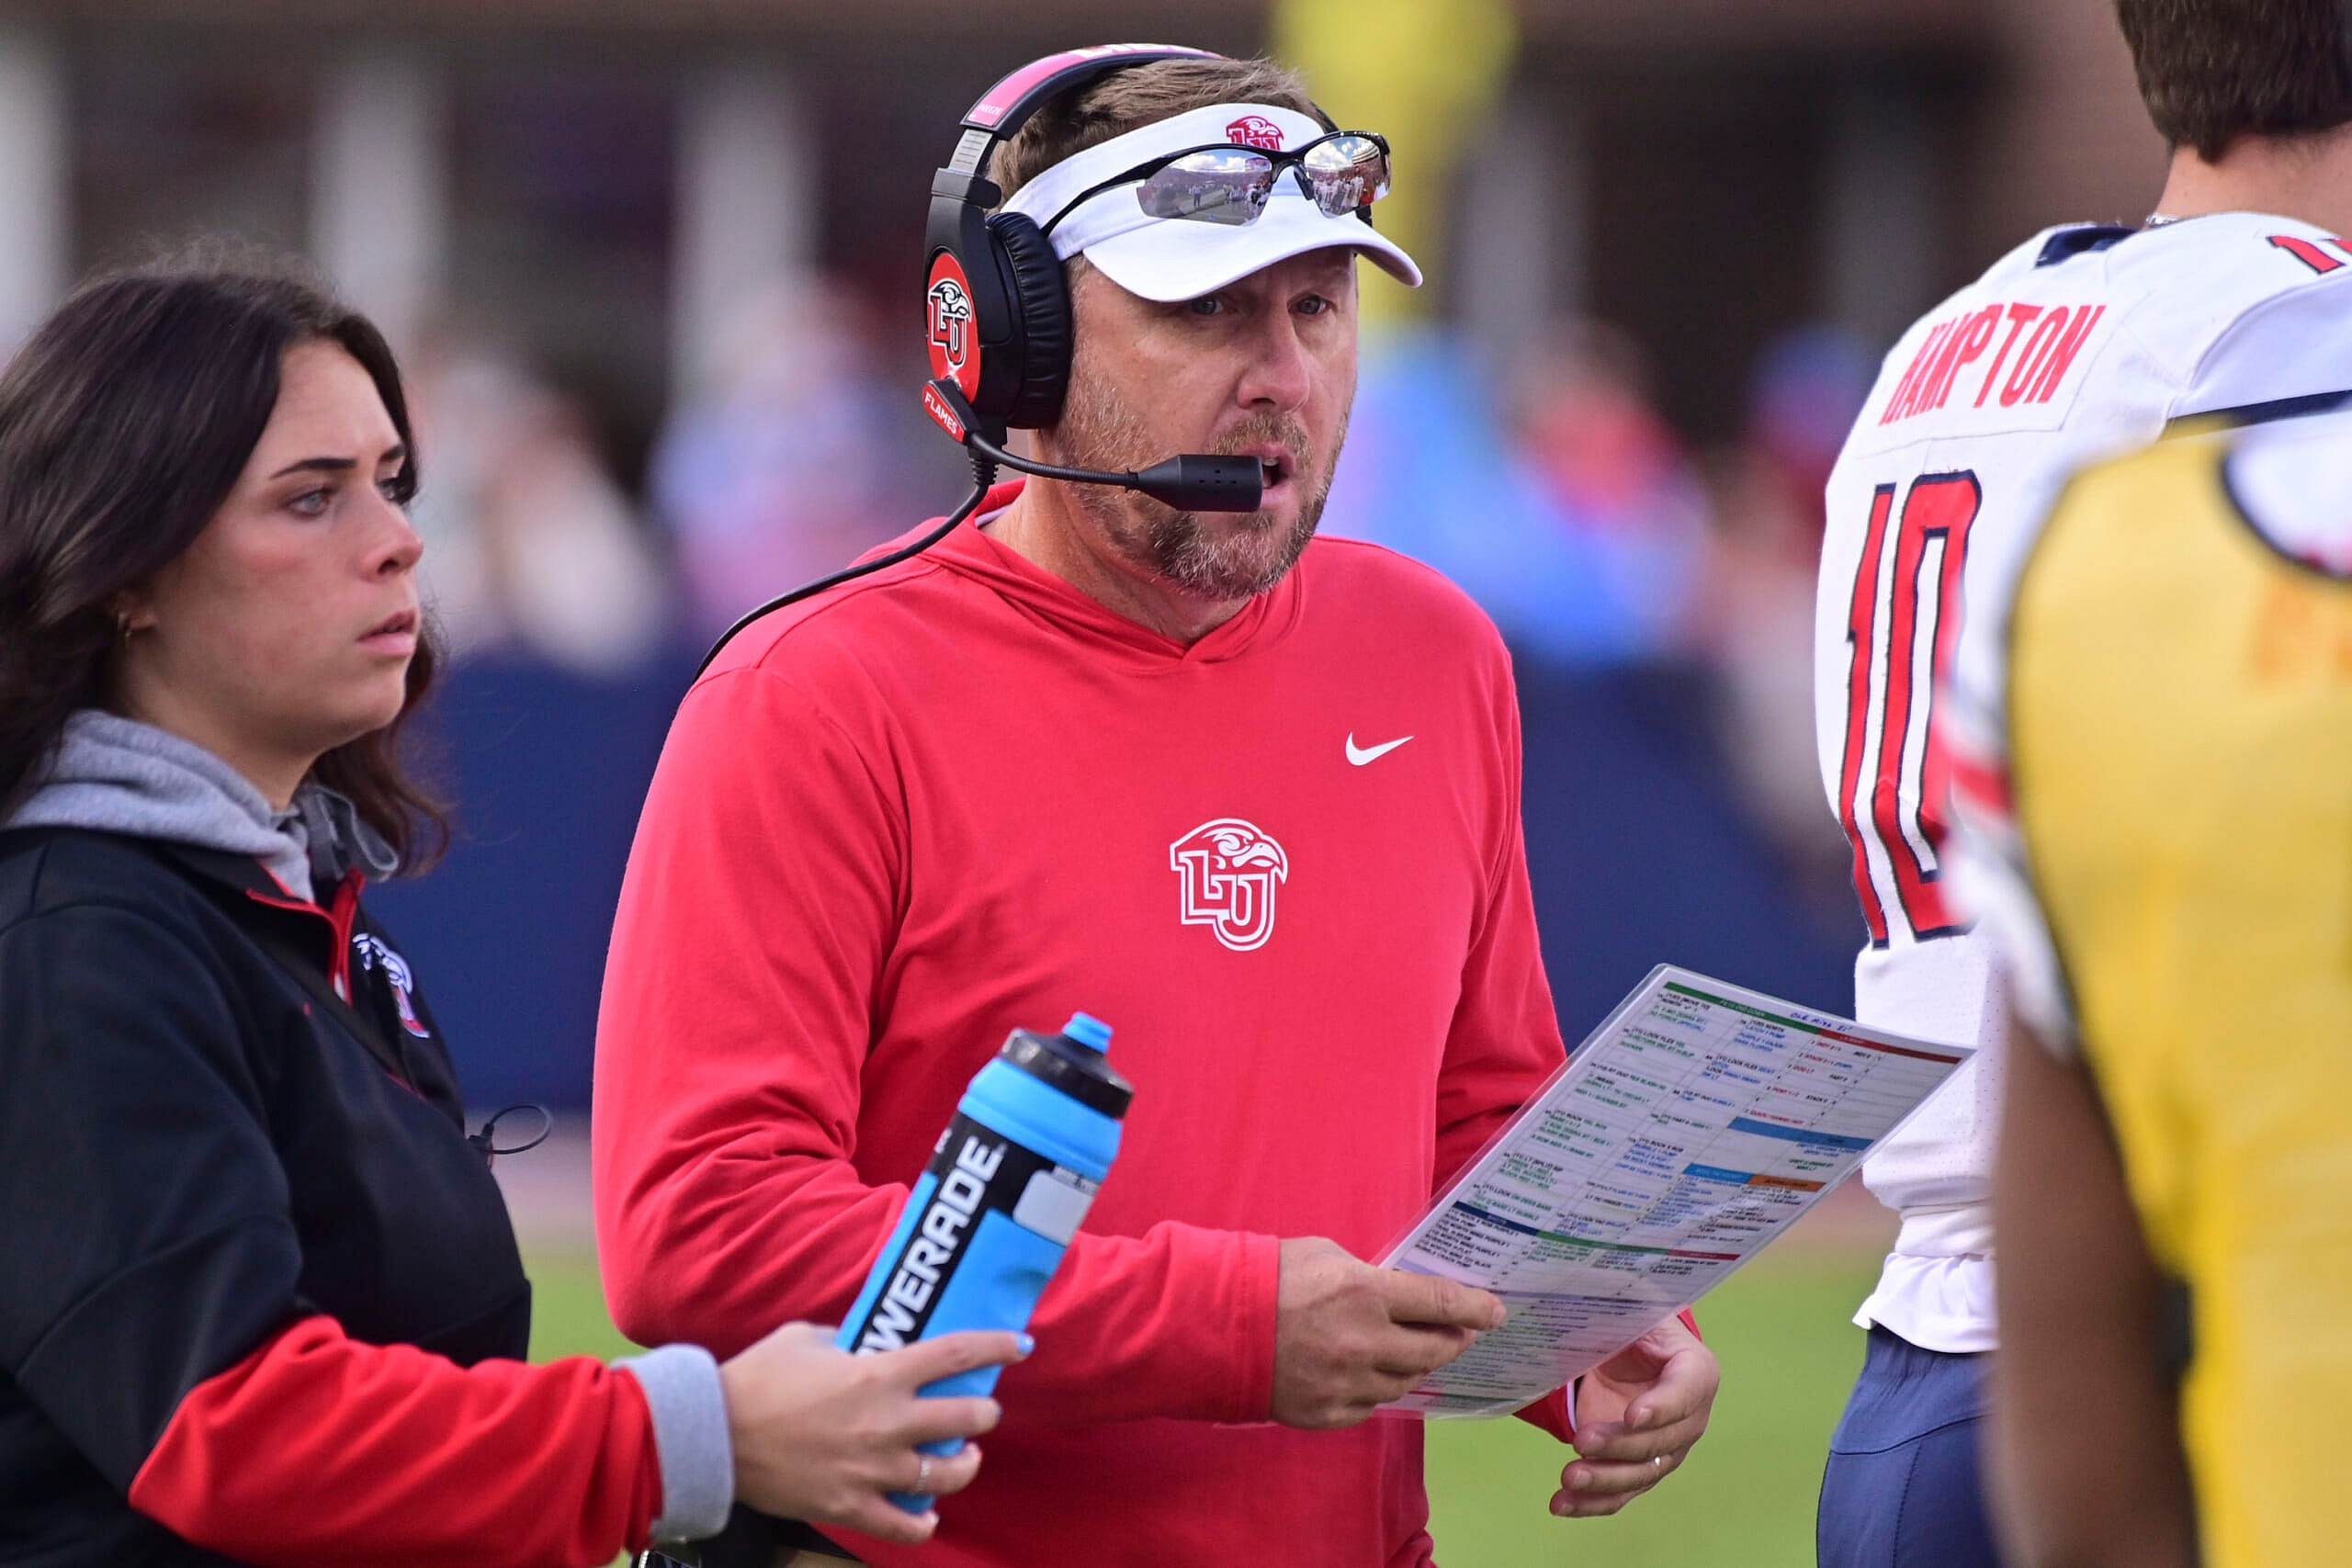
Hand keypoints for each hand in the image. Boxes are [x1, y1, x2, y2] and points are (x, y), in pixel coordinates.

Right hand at [719, 1322, 1027, 1543]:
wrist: (713, 1434)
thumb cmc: (757, 1378)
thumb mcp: (808, 1337)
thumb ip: (847, 1338)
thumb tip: (866, 1341)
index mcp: (879, 1374)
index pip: (956, 1355)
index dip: (996, 1347)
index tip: (1019, 1345)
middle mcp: (886, 1423)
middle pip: (966, 1419)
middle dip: (984, 1414)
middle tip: (981, 1412)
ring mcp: (871, 1471)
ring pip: (946, 1476)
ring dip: (965, 1466)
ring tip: (964, 1459)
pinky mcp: (850, 1507)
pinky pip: (904, 1527)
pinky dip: (923, 1524)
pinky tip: (929, 1515)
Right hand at [1270, 1237, 1504, 1428]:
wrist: (1211, 1326)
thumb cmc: (1267, 1276)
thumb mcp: (1325, 1254)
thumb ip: (1367, 1276)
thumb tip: (1398, 1293)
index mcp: (1366, 1294)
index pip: (1441, 1302)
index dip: (1475, 1308)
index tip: (1497, 1312)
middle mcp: (1365, 1344)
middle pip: (1434, 1351)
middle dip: (1454, 1341)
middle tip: (1461, 1334)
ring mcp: (1347, 1384)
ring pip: (1406, 1381)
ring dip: (1415, 1365)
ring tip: (1410, 1352)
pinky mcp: (1327, 1414)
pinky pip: (1371, 1405)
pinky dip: (1376, 1388)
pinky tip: (1369, 1373)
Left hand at [1552, 1314, 1718, 1518]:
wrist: (1624, 1350)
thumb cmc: (1631, 1323)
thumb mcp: (1632, 1307)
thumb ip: (1623, 1303)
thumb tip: (1589, 1284)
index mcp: (1695, 1369)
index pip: (1688, 1390)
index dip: (1663, 1405)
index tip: (1633, 1415)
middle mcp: (1689, 1416)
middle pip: (1663, 1441)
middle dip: (1622, 1446)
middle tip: (1582, 1440)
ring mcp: (1667, 1448)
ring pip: (1643, 1474)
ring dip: (1606, 1480)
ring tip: (1569, 1479)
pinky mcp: (1640, 1468)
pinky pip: (1622, 1492)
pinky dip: (1592, 1503)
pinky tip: (1561, 1504)